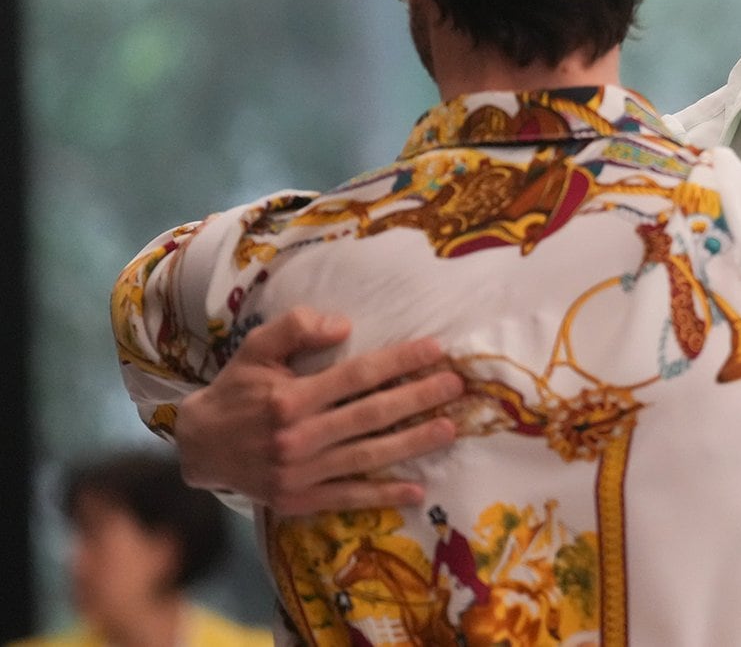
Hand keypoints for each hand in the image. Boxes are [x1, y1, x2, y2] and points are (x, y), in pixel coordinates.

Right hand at [174, 308, 463, 514]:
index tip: (436, 351)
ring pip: (367, 456)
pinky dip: (383, 495)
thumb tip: (343, 325)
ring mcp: (299, 473)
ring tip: (449, 429)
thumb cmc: (236, 391)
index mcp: (289, 398)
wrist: (200, 448)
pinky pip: (349, 496)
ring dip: (412, 444)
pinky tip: (416, 489)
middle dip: (418, 399)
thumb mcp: (255, 349)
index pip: (356, 376)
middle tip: (456, 387)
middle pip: (371, 415)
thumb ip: (294, 327)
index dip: (399, 362)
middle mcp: (296, 437)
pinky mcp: (298, 500)